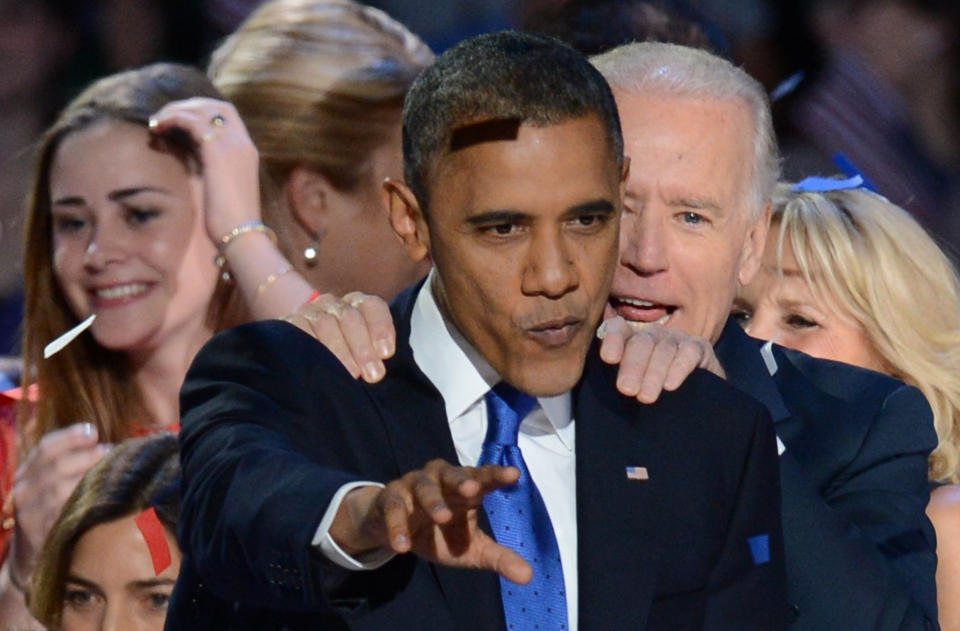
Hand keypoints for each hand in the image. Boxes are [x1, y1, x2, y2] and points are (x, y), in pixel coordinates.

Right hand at [10, 424, 108, 578]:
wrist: (30, 556)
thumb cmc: (51, 510)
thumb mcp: (51, 483)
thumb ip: (70, 462)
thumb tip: (106, 445)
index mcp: (27, 472)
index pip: (45, 447)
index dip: (70, 436)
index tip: (93, 431)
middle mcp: (24, 490)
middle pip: (56, 465)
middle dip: (86, 456)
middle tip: (110, 452)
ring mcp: (29, 513)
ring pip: (59, 489)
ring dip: (88, 478)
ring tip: (110, 472)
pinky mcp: (40, 533)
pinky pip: (62, 515)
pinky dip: (83, 504)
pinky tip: (100, 498)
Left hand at [148, 98, 261, 241]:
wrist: (241, 235)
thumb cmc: (230, 221)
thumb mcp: (221, 188)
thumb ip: (210, 167)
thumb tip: (188, 157)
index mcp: (247, 151)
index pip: (227, 116)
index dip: (202, 111)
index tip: (180, 121)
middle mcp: (243, 142)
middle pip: (215, 106)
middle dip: (187, 106)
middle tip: (164, 117)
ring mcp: (233, 144)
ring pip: (202, 109)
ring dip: (175, 111)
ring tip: (155, 123)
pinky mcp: (217, 150)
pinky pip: (192, 121)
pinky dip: (172, 119)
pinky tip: (157, 129)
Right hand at [284, 292, 396, 382]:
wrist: (302, 371)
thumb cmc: (346, 364)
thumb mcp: (364, 358)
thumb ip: (375, 356)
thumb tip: (383, 369)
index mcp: (357, 305)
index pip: (372, 307)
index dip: (381, 327)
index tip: (386, 353)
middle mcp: (334, 304)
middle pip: (350, 317)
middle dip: (363, 347)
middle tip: (373, 374)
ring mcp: (310, 311)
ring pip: (326, 323)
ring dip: (340, 351)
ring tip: (352, 375)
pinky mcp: (289, 323)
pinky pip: (300, 328)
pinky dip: (313, 345)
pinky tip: (321, 363)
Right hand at [330, 459, 531, 584]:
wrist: (396, 533)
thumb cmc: (441, 535)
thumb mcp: (471, 549)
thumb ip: (498, 558)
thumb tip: (529, 577)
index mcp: (465, 488)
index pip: (484, 478)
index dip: (497, 476)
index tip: (514, 475)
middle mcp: (442, 479)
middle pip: (454, 474)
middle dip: (462, 480)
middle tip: (472, 489)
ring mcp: (415, 485)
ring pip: (425, 487)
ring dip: (433, 501)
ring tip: (442, 518)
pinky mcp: (391, 498)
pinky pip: (394, 509)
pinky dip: (398, 526)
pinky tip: (403, 547)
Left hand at [598, 316, 724, 402]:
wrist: (696, 404)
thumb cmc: (653, 394)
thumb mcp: (632, 387)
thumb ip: (619, 381)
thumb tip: (601, 390)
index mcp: (631, 340)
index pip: (618, 329)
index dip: (613, 339)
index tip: (609, 358)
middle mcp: (653, 336)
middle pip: (640, 342)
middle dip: (633, 366)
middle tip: (626, 389)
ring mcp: (677, 339)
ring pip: (663, 349)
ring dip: (654, 373)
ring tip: (645, 397)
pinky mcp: (700, 348)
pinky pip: (689, 352)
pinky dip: (679, 368)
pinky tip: (670, 386)